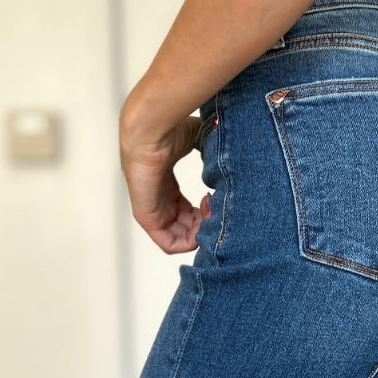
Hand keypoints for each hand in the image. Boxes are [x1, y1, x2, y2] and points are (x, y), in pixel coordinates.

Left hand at [119, 99, 211, 254]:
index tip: (217, 200)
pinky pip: (169, 244)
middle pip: (186, 227)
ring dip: (200, 234)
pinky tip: (200, 230)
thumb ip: (211, 152)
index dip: (206, 213)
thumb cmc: (169, 132)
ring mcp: (152, 211)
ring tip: (210, 217)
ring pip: (180, 238)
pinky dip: (188, 243)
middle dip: (206, 225)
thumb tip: (231, 156)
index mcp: (167, 186)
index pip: (187, 212)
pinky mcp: (147, 219)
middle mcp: (159, 201)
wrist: (151, 133)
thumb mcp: (198, 142)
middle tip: (217, 211)